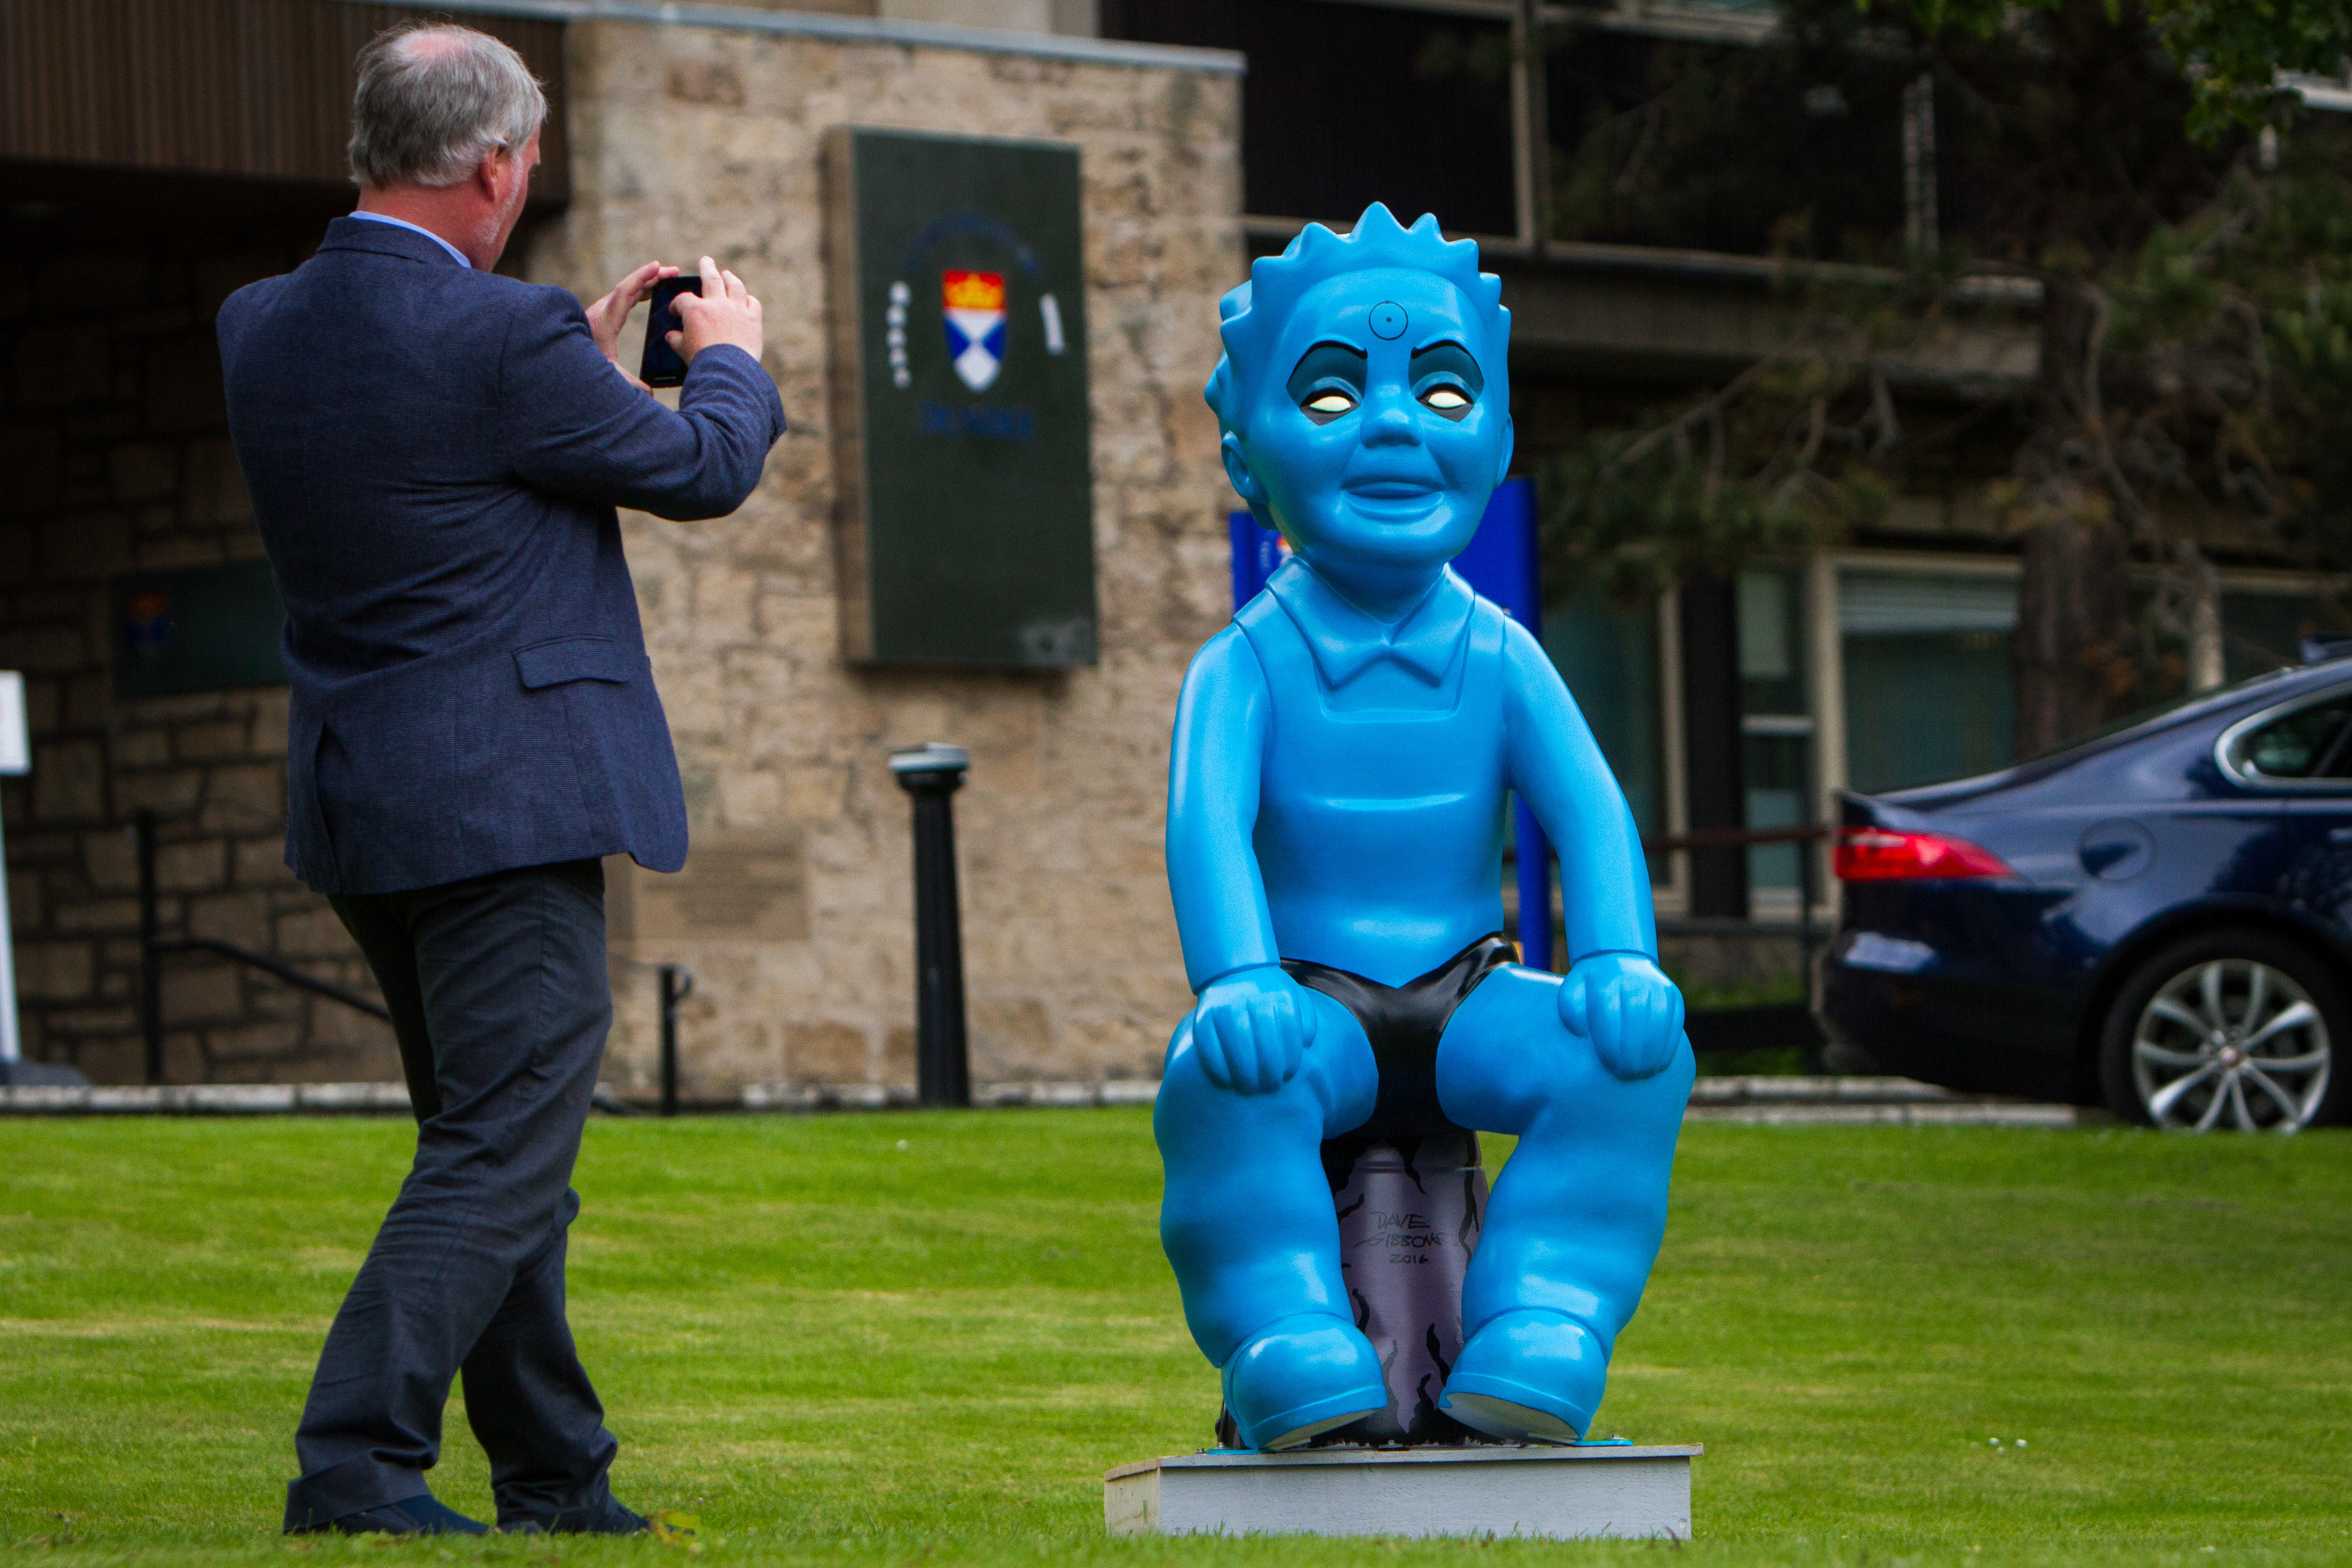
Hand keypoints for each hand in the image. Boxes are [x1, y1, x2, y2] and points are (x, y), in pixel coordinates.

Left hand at [584, 260, 679, 389]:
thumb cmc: (580, 366)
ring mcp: (601, 312)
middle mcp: (601, 311)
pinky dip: (638, 291)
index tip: (657, 266)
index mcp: (604, 321)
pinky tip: (650, 293)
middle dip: (652, 276)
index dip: (642, 278)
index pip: (625, 292)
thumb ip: (630, 384)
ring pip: (626, 290)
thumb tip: (650, 393)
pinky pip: (623, 297)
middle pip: (628, 286)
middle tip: (674, 272)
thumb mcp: (607, 375)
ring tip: (667, 278)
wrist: (557, 361)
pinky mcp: (601, 315)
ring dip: (646, 282)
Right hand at [671, 254, 764, 365]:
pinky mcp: (753, 320)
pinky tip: (746, 299)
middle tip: (706, 260)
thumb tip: (671, 336)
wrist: (729, 371)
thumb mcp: (684, 351)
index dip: (677, 304)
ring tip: (727, 274)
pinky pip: (753, 303)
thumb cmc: (703, 361)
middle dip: (707, 267)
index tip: (675, 310)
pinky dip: (749, 300)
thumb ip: (676, 340)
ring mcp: (737, 309)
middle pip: (711, 278)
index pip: (683, 300)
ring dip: (730, 278)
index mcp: (695, 310)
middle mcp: (717, 304)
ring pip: (735, 286)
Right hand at [1188, 965, 1319, 1094]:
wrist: (1233, 972)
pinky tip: (1226, 1081)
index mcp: (1279, 995)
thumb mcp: (1294, 998)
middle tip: (1270, 1086)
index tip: (1288, 1076)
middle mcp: (1252, 1000)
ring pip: (1238, 1048)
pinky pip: (1209, 1047)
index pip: (1289, 1033)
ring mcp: (1225, 1007)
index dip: (1290, 1060)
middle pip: (1266, 1044)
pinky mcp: (1203, 1017)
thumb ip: (1306, 1020)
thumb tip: (1306, 1043)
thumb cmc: (1270, 995)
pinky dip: (1217, 1068)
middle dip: (1270, 1072)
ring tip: (1250, 1087)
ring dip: (1245, 1074)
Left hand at [1558, 952, 1684, 1079]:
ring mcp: (1657, 989)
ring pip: (1658, 1030)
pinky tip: (1659, 1064)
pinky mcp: (1673, 996)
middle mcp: (1634, 984)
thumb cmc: (1592, 985)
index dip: (1611, 1049)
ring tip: (1643, 1074)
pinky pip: (1674, 1026)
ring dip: (1651, 1057)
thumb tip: (1581, 1033)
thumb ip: (1571, 1011)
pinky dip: (1668, 1048)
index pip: (1610, 1023)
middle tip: (1626, 1075)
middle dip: (1632, 1057)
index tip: (1610, 1066)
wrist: (1619, 958)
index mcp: (1606, 985)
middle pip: (1636, 1028)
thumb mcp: (1573, 992)